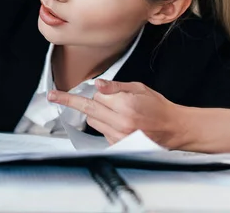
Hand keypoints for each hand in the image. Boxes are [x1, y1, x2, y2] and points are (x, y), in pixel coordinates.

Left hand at [48, 79, 185, 147]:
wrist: (174, 129)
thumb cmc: (158, 107)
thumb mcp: (139, 88)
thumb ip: (116, 86)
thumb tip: (98, 84)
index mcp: (125, 105)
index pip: (93, 96)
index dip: (87, 91)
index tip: (55, 94)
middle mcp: (121, 123)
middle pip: (88, 109)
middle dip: (79, 101)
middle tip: (55, 97)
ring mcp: (119, 136)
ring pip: (92, 121)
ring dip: (94, 112)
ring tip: (110, 108)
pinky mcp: (118, 145)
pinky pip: (101, 131)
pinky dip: (103, 123)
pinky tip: (116, 120)